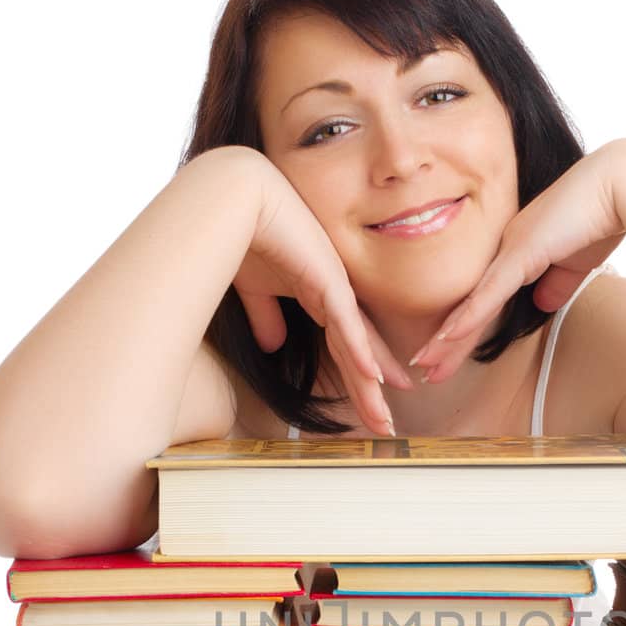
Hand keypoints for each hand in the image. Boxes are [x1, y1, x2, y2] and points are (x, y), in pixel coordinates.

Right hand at [229, 149, 414, 434]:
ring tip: (384, 419)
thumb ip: (269, 316)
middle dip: (372, 393)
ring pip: (358, 346)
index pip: (348, 343)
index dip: (362, 373)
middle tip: (386, 427)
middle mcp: (335, 294)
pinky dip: (360, 351)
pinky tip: (374, 377)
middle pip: (359, 353)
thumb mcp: (256, 289)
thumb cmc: (245, 235)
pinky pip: (346, 323)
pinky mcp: (326, 279)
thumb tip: (272, 344)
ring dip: (370, 386)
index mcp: (321, 296)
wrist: (238, 199)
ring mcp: (335, 287)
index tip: (376, 399)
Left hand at [407, 142, 625, 384]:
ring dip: (447, 338)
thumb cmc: (604, 215)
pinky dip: (468, 318)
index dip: (465, 326)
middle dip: (446, 340)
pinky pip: (489, 293)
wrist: (621, 183)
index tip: (446, 351)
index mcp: (519, 249)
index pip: (486, 298)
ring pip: (472, 303)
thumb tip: (541, 302)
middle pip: (471, 304)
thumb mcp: (577, 261)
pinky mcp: (523, 251)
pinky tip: (447, 339)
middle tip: (423, 366)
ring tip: (423, 364)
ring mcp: (511, 249)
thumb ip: (557, 282)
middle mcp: (507, 248)